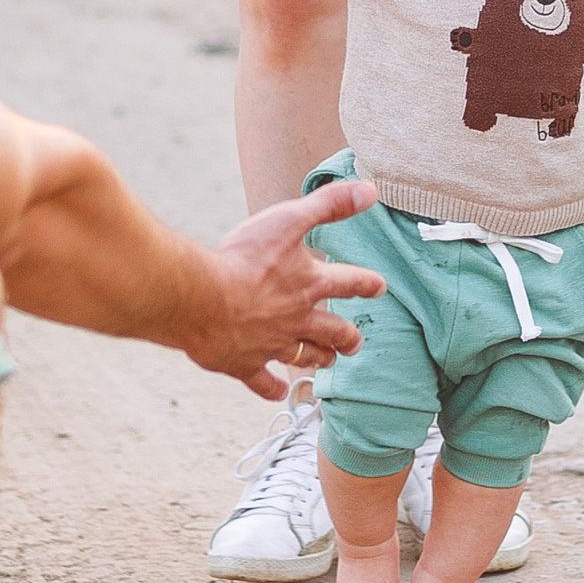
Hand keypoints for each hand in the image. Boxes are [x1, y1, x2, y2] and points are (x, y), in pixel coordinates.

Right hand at [184, 172, 383, 399]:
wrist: (203, 299)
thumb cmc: (244, 259)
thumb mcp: (290, 220)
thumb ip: (329, 205)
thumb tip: (369, 191)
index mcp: (309, 285)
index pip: (349, 282)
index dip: (366, 283)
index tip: (379, 286)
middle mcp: (297, 320)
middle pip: (333, 332)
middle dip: (347, 337)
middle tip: (355, 342)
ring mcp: (272, 346)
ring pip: (305, 358)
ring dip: (319, 359)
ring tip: (327, 362)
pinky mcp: (245, 364)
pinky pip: (263, 382)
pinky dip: (273, 388)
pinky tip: (278, 391)